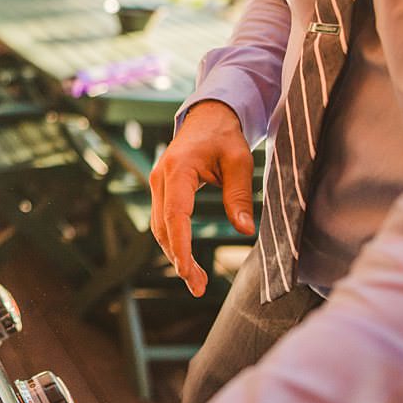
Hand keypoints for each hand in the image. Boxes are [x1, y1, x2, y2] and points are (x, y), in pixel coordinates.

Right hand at [148, 99, 255, 296]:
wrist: (207, 116)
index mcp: (177, 169)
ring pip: (160, 227)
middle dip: (178, 259)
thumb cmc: (224, 135)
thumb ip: (239, 195)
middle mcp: (160, 178)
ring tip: (197, 280)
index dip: (180, 246)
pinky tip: (188, 260)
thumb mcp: (239, 161)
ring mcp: (157, 183)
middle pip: (163, 227)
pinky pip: (163, 220)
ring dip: (175, 254)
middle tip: (198, 286)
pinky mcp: (162, 189)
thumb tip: (245, 230)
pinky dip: (174, 242)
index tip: (188, 272)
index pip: (175, 215)